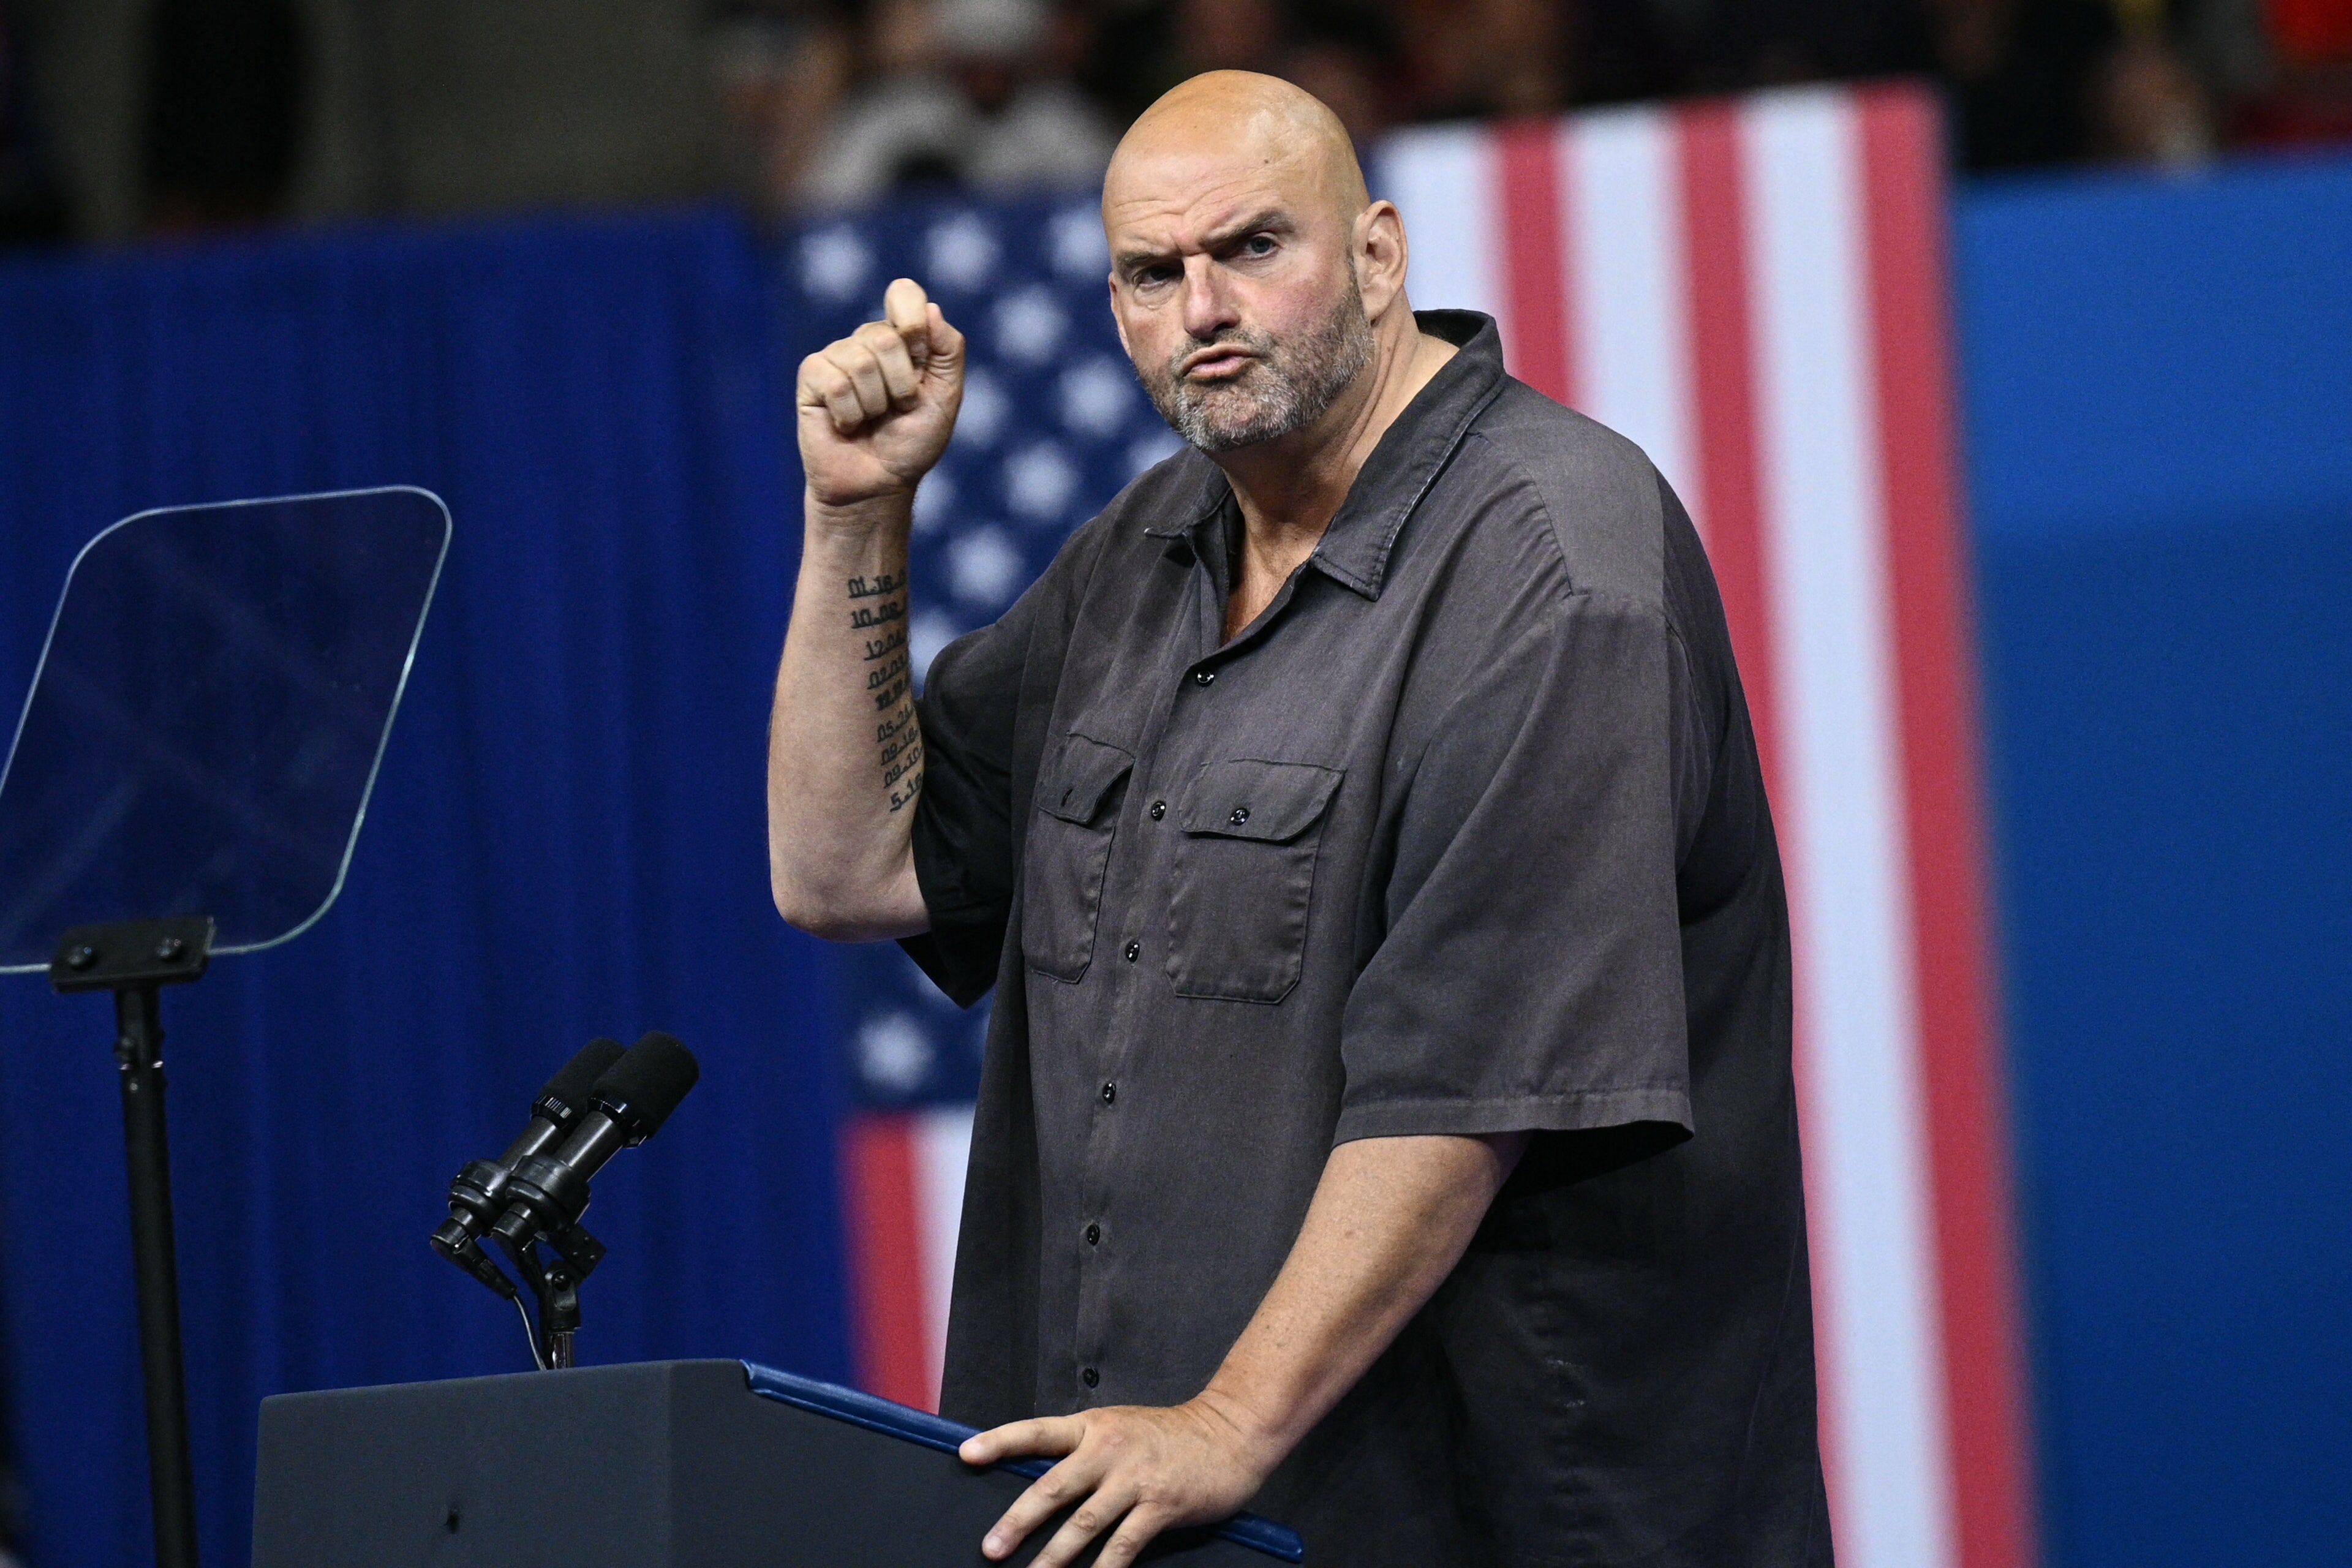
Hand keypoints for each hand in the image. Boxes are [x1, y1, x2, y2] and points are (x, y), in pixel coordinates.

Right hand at [797, 277, 964, 510]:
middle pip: (887, 337)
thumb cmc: (911, 443)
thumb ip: (947, 351)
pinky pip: (835, 383)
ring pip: (861, 362)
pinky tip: (847, 425)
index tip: (919, 352)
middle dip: (901, 384)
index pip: (904, 294)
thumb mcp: (945, 397)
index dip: (912, 320)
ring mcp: (837, 356)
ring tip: (871, 420)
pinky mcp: (812, 377)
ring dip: (875, 405)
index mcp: (903, 338)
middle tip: (897, 409)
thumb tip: (930, 308)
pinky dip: (849, 413)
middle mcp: (868, 341)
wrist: (878, 485)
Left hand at [958, 1399, 1276, 1567]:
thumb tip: (1042, 1484)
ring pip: (1083, 1523)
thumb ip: (1084, 1451)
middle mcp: (1108, 1449)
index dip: (999, 1442)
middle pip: (1052, 1487)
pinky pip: (1124, 1545)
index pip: (1036, 1432)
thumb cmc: (1169, 1435)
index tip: (965, 1454)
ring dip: (1054, 1556)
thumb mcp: (1120, 1427)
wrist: (1229, 1433)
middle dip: (1018, 1522)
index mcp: (1092, 1427)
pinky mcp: (1160, 1505)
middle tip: (991, 1549)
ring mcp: (1134, 1478)